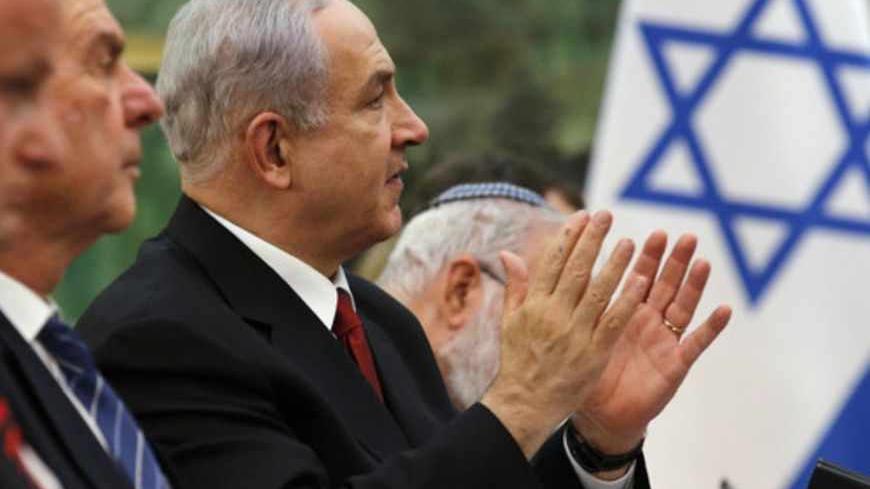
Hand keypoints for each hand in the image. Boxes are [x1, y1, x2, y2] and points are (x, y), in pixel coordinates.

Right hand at [481, 210, 649, 457]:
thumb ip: (516, 285)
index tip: (581, 215)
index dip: (569, 236)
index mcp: (534, 304)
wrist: (526, 402)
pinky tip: (640, 281)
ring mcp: (575, 333)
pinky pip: (613, 321)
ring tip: (630, 241)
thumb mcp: (510, 321)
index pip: (553, 262)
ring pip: (598, 291)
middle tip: (607, 215)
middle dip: (593, 239)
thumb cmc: (518, 360)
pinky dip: (626, 300)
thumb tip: (507, 252)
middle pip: (577, 269)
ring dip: (615, 264)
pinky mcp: (594, 352)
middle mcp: (554, 314)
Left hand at [572, 231, 732, 454]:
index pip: (636, 276)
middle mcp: (648, 320)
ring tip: (702, 261)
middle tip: (682, 237)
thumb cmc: (589, 372)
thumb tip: (538, 269)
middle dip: (673, 261)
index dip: (643, 256)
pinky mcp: (676, 363)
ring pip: (682, 306)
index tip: (652, 234)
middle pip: (664, 284)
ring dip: (694, 285)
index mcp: (624, 311)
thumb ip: (567, 300)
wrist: (602, 415)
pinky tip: (724, 309)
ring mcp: (664, 340)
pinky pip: (697, 343)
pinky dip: (711, 327)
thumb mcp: (577, 332)